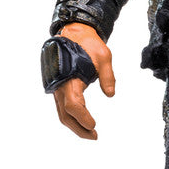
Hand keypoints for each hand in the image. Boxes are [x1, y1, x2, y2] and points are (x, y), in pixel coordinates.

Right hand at [53, 23, 115, 138]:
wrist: (72, 32)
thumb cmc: (88, 43)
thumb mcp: (104, 56)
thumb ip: (108, 76)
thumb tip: (110, 94)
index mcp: (69, 78)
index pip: (73, 105)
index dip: (83, 118)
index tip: (94, 125)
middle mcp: (60, 85)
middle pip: (65, 115)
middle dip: (79, 128)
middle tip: (95, 136)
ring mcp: (57, 87)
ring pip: (62, 113)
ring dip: (75, 125)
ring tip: (91, 133)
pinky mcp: (58, 87)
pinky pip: (62, 107)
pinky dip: (71, 117)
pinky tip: (83, 121)